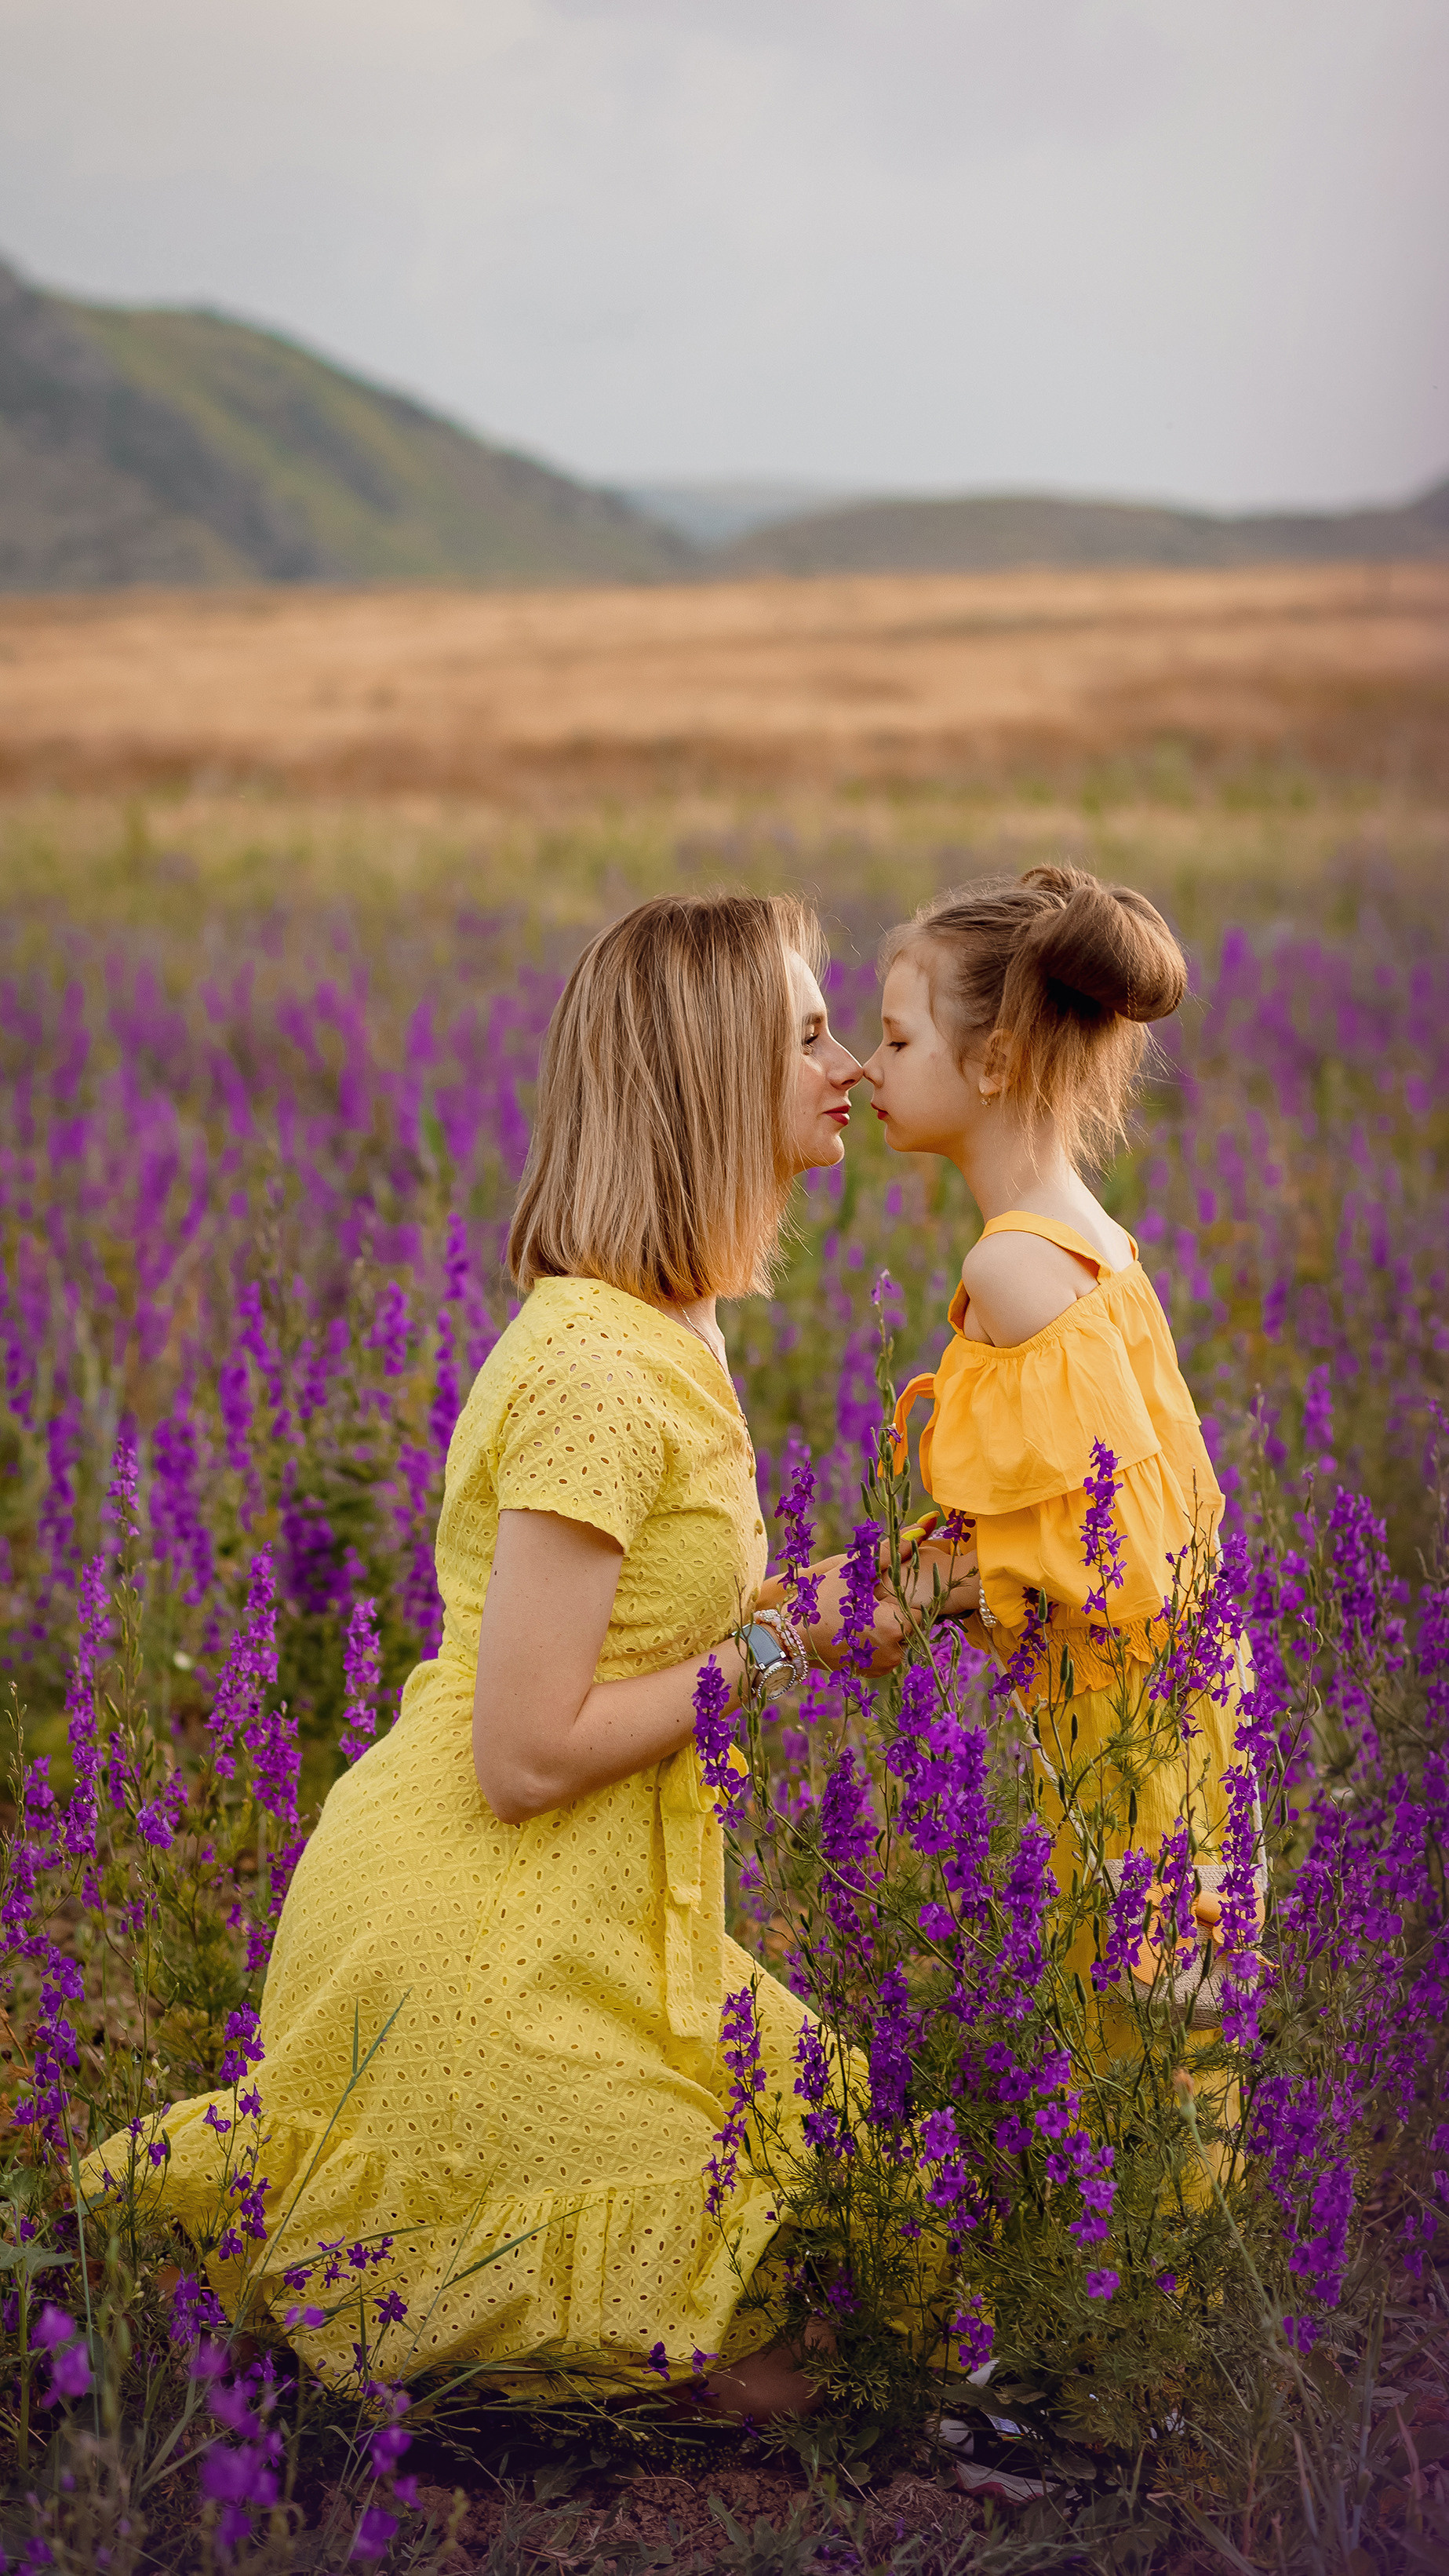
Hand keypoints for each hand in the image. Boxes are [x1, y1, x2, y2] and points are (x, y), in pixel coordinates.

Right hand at [767, 1540, 979, 1677]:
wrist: (791, 1639)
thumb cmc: (822, 1600)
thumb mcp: (854, 1572)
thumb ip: (889, 1551)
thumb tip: (922, 1527)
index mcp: (895, 1627)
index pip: (918, 1608)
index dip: (901, 1598)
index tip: (880, 1593)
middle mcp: (894, 1653)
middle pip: (909, 1624)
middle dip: (894, 1612)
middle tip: (867, 1604)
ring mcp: (883, 1667)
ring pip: (898, 1639)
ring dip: (887, 1627)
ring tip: (861, 1616)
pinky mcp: (872, 1674)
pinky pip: (886, 1653)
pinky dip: (877, 1642)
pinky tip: (858, 1631)